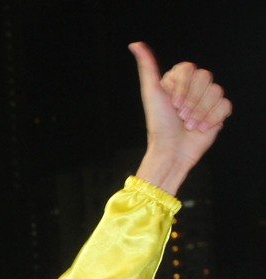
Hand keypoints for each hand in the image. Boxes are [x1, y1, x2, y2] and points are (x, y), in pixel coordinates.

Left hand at [131, 41, 231, 195]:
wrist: (170, 151)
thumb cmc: (159, 125)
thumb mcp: (151, 93)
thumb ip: (147, 67)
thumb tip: (135, 45)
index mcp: (178, 80)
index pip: (190, 69)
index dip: (183, 88)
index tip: (173, 105)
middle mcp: (193, 87)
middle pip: (205, 78)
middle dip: (191, 101)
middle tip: (180, 117)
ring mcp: (207, 99)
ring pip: (216, 91)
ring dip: (200, 112)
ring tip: (189, 125)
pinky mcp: (218, 112)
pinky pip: (225, 105)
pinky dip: (212, 118)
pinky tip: (201, 128)